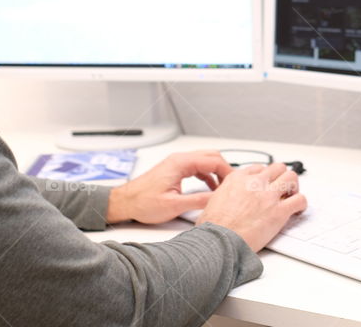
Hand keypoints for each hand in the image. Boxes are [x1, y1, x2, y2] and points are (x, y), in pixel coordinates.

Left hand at [106, 151, 231, 223]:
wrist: (125, 202)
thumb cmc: (142, 202)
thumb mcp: (174, 205)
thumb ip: (198, 200)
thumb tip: (217, 199)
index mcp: (180, 163)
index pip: (213, 160)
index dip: (228, 172)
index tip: (236, 183)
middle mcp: (179, 159)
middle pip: (211, 156)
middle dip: (224, 169)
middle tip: (233, 185)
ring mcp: (177, 163)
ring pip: (205, 161)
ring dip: (216, 172)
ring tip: (224, 188)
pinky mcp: (175, 169)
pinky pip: (197, 167)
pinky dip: (207, 175)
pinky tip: (210, 188)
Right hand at [196, 162, 307, 251]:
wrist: (219, 241)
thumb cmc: (213, 227)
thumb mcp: (213, 200)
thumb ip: (226, 194)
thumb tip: (227, 199)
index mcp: (237, 179)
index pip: (258, 168)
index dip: (264, 177)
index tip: (266, 185)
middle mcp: (254, 183)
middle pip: (277, 168)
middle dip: (281, 177)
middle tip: (281, 189)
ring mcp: (268, 196)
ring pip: (291, 177)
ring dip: (293, 186)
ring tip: (290, 197)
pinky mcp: (279, 212)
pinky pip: (299, 200)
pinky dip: (301, 204)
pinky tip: (297, 210)